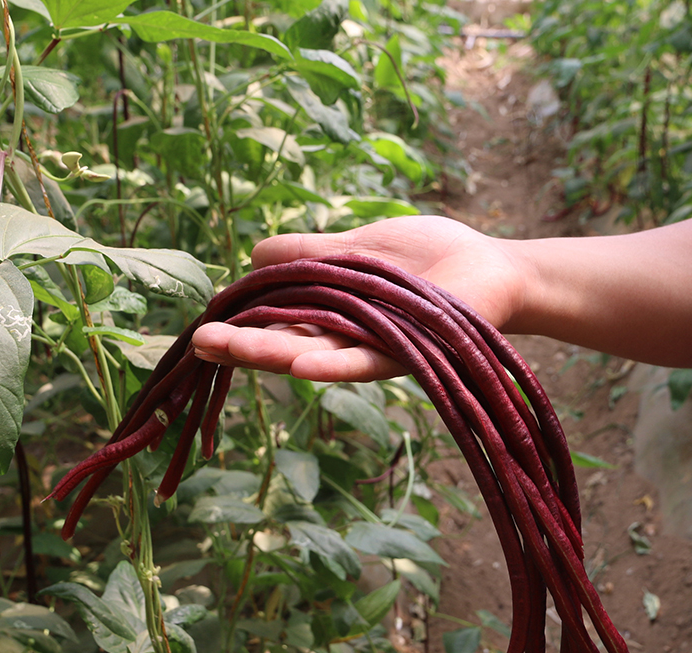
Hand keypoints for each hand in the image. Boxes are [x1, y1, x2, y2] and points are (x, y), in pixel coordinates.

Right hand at [192, 216, 521, 381]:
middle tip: (198, 344)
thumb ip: (311, 252)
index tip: (206, 320)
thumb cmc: (430, 257)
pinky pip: (365, 361)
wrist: (493, 269)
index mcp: (333, 308)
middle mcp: (347, 334)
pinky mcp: (406, 351)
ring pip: (315, 352)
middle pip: (287, 340)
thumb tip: (253, 256)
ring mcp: (375, 345)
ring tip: (223, 350)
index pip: (277, 316)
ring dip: (270, 353)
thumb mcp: (359, 246)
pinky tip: (299, 366)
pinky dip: (333, 364)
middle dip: (242, 342)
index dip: (242, 319)